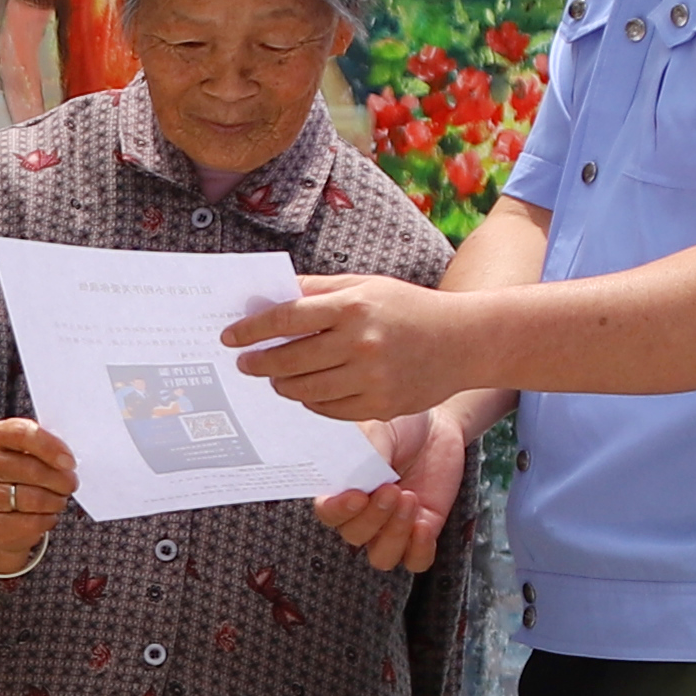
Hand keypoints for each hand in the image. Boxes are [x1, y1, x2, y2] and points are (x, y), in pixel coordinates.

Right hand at [0, 413, 76, 578]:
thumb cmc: (18, 478)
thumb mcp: (26, 454)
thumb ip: (44, 448)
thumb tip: (70, 460)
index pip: (23, 433)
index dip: (50, 447)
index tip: (70, 462)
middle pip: (33, 469)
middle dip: (61, 480)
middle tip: (71, 484)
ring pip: (35, 498)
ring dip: (56, 501)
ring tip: (58, 500)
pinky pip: (32, 522)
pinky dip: (47, 520)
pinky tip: (45, 516)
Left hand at [218, 271, 459, 423]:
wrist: (464, 341)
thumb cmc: (410, 308)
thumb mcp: (366, 285)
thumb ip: (319, 290)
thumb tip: (272, 296)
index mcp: (354, 306)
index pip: (287, 318)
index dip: (252, 329)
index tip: (230, 337)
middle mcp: (361, 343)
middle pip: (290, 360)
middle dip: (260, 363)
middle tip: (245, 364)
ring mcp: (372, 379)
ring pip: (306, 390)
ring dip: (282, 385)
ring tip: (275, 378)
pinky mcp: (381, 406)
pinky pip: (330, 409)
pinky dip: (312, 401)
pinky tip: (307, 391)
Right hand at [315, 404, 470, 574]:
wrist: (436, 427)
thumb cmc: (398, 424)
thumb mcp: (377, 428)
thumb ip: (366, 453)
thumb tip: (362, 474)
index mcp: (342, 488)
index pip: (327, 513)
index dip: (339, 511)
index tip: (357, 495)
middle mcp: (362, 513)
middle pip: (355, 536)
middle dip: (374, 516)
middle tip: (392, 489)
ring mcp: (392, 525)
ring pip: (382, 556)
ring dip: (394, 535)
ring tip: (409, 500)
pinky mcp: (422, 530)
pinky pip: (416, 560)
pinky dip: (420, 550)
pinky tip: (423, 525)